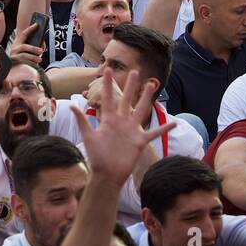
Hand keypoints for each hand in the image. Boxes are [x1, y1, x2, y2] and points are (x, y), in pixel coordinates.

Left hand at [66, 68, 172, 187]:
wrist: (107, 175)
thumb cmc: (97, 158)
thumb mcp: (89, 137)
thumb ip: (83, 121)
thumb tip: (72, 106)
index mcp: (109, 120)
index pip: (109, 98)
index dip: (108, 84)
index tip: (107, 70)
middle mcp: (121, 122)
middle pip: (128, 100)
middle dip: (131, 86)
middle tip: (135, 72)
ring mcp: (132, 131)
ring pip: (141, 110)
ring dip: (147, 98)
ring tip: (152, 86)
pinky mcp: (140, 141)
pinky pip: (154, 133)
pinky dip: (164, 128)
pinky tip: (173, 123)